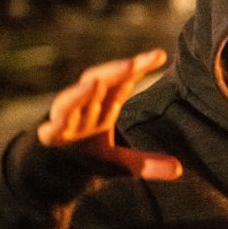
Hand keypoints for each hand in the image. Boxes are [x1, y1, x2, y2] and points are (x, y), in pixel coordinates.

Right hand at [36, 49, 182, 180]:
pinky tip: (54, 125)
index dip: (138, 67)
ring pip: (71, 100)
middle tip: (133, 63)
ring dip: (81, 92)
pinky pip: (50, 129)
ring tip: (94, 83)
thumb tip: (179, 169)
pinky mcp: (48, 138)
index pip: (123, 81)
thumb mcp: (119, 163)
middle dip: (115, 71)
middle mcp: (85, 107)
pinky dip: (54, 125)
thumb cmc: (86, 157)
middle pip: (99, 82)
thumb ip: (146, 163)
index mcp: (104, 107)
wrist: (48, 173)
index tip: (158, 55)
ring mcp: (65, 121)